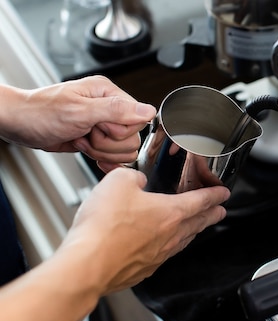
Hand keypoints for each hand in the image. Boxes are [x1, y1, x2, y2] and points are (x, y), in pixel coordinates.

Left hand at [0, 76, 155, 171]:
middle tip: (87, 134)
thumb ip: (117, 110)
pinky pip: (114, 156)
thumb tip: (148, 111)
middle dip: (107, 143)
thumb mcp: (81, 111)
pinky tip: (89, 153)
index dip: (118, 130)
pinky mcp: (97, 139)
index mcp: (109, 94)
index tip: (98, 127)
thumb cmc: (41, 113)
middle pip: (131, 138)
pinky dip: (103, 160)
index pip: (137, 120)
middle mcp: (109, 108)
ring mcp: (103, 125)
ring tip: (82, 139)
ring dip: (100, 151)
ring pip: (123, 150)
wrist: (19, 125)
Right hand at [57, 167, 229, 294]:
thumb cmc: (103, 227)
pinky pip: (163, 255)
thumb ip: (132, 176)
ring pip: (182, 241)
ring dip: (192, 231)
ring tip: (195, 228)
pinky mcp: (142, 270)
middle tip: (220, 212)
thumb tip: (136, 180)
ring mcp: (158, 255)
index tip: (223, 193)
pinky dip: (168, 247)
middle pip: (198, 223)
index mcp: (171, 212)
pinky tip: (161, 246)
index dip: (215, 195)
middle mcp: (170, 236)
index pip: (201, 201)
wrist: (88, 264)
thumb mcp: (118, 182)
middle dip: (211, 215)